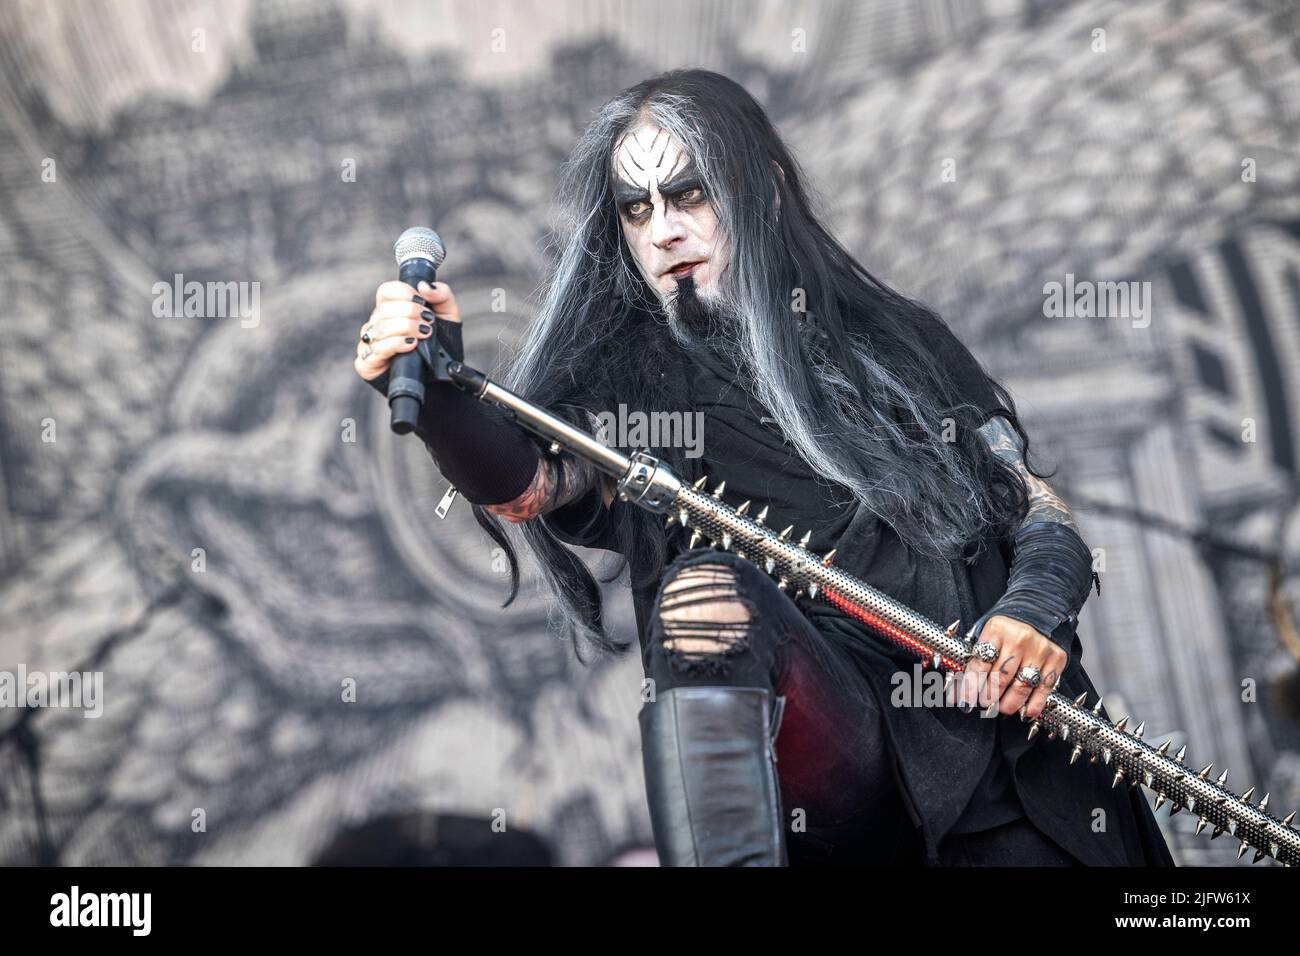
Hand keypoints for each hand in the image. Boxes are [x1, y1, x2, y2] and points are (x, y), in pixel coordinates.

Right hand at [354, 279, 460, 382]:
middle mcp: (377, 324)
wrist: (439, 380)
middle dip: (410, 313)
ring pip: (380, 327)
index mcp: (392, 309)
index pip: (386, 291)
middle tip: (428, 323)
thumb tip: (423, 286)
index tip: (422, 302)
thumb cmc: (439, 347)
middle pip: (384, 309)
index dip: (403, 293)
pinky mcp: (367, 362)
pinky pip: (376, 349)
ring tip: (424, 334)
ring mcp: (370, 343)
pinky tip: (410, 345)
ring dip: (406, 328)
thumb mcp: (448, 318)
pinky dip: (395, 344)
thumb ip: (442, 295)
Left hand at [950, 615, 1064, 719]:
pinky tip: (1024, 712)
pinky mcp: (1056, 659)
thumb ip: (974, 659)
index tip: (964, 702)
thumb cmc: (1008, 627)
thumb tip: (955, 691)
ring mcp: (1039, 650)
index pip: (979, 665)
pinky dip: (1033, 705)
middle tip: (983, 706)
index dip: (969, 688)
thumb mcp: (987, 633)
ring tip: (1000, 709)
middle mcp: (1019, 639)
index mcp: (997, 630)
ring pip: (1021, 687)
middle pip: (999, 679)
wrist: (1041, 609)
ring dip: (1008, 704)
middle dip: (988, 698)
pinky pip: (1043, 689)